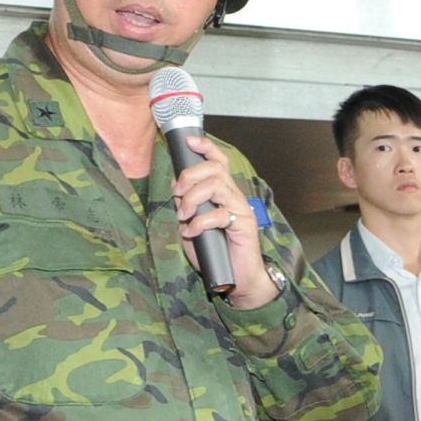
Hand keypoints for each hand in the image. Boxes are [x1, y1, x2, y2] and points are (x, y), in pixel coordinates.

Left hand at [170, 138, 277, 307]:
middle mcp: (234, 197)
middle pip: (214, 169)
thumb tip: (177, 187)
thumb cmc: (216, 252)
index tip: (189, 141)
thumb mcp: (193, 225)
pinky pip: (217, 214)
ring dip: (192, 198)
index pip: (218, 161)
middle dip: (189, 177)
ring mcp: (241, 210)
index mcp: (224, 193)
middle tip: (178, 195)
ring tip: (184, 216)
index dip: (205, 148)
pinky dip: (199, 222)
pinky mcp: (243, 225)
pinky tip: (192, 232)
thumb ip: (187, 205)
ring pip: (216, 185)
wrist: (237, 279)